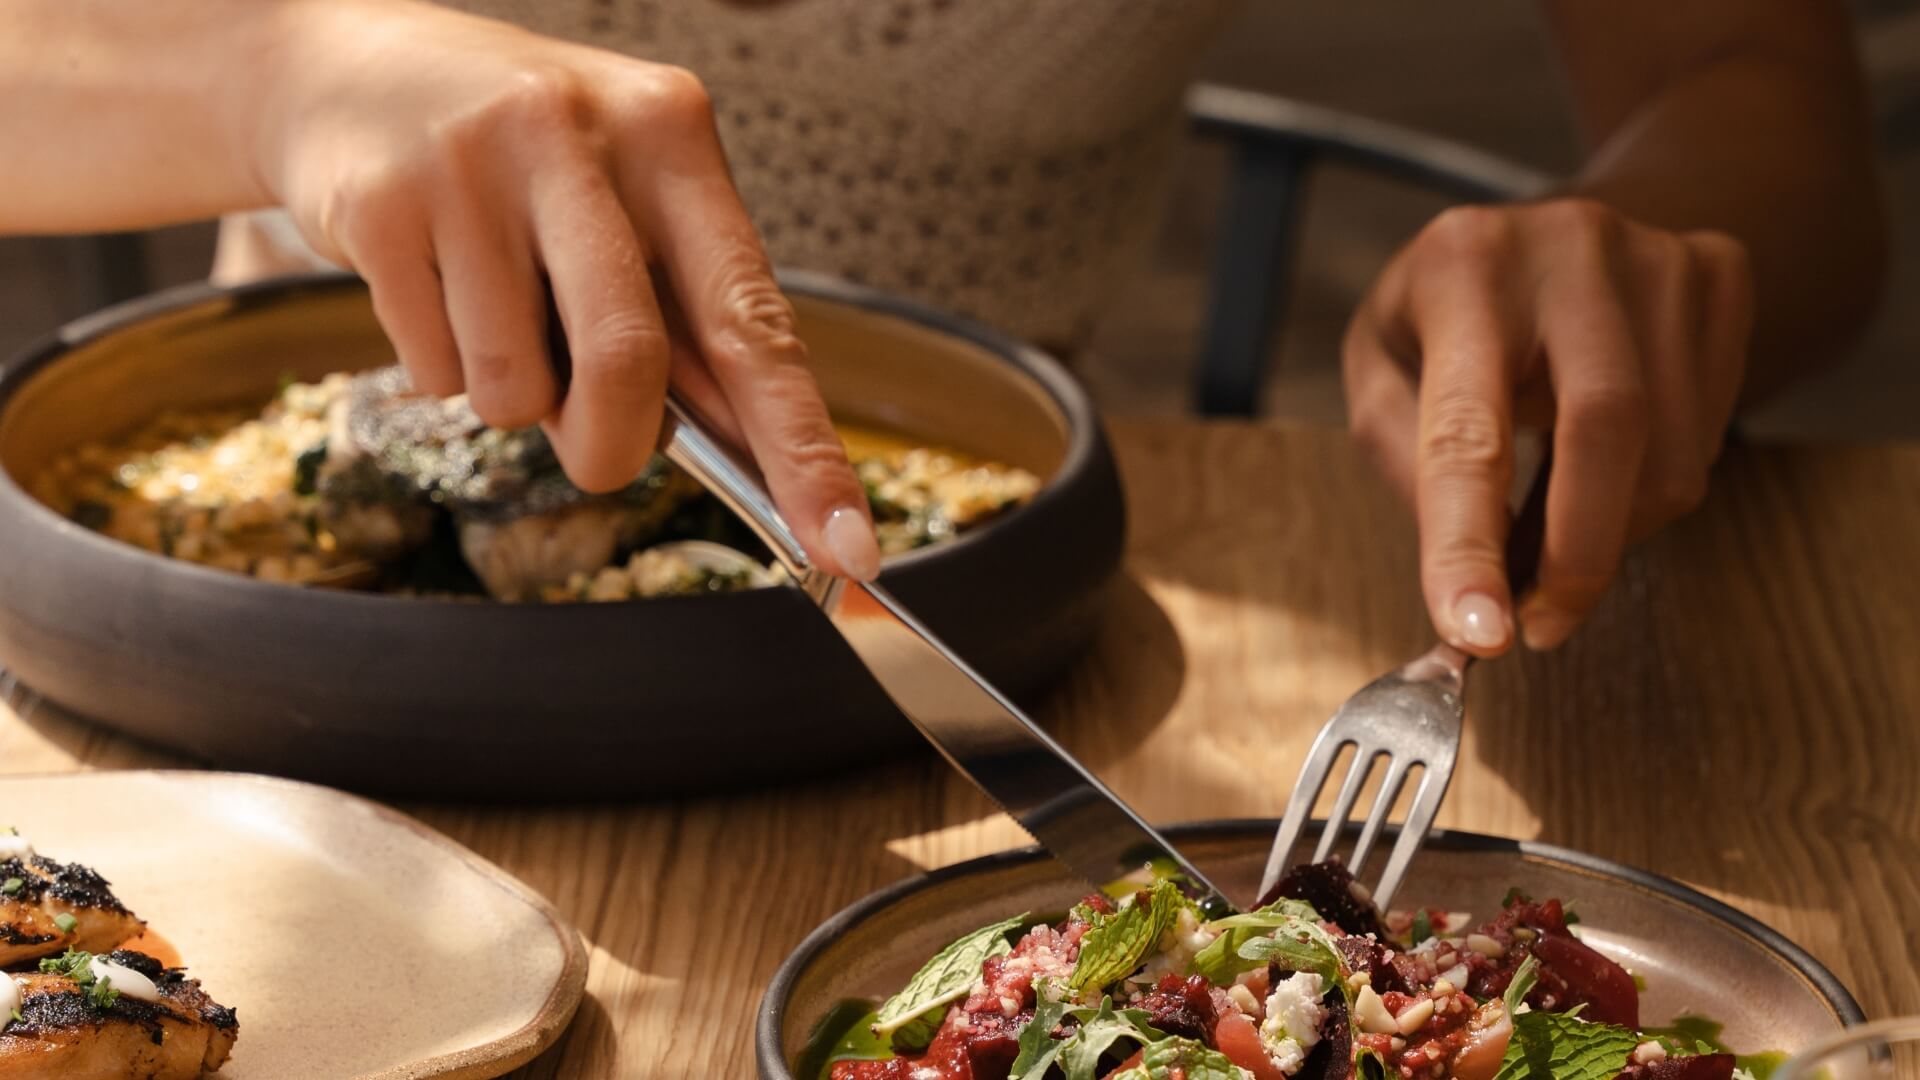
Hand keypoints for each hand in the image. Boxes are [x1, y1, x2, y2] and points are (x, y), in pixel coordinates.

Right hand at [250, 0, 878, 577]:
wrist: (348, 67)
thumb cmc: (524, 157)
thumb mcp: (627, 196)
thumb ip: (686, 315)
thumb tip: (756, 462)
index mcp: (669, 133)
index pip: (753, 321)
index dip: (803, 448)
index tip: (848, 549)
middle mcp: (576, 134)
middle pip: (627, 362)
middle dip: (613, 447)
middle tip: (599, 454)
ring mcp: (470, 165)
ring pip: (517, 388)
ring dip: (518, 401)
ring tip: (497, 315)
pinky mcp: (380, 208)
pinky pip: (435, 374)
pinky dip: (446, 372)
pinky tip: (437, 291)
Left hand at [1343, 198, 1752, 654]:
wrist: (1547, 231)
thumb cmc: (1445, 313)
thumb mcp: (1380, 366)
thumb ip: (1405, 461)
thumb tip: (1467, 570)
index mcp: (1461, 266)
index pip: (1467, 429)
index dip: (1469, 542)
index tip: (1476, 632)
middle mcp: (1570, 247)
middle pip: (1606, 429)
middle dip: (1577, 556)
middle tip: (1538, 627)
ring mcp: (1659, 258)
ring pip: (1670, 451)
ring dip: (1611, 533)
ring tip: (1551, 538)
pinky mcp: (1721, 281)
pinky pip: (1708, 434)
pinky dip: (1652, 491)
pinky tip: (1602, 473)